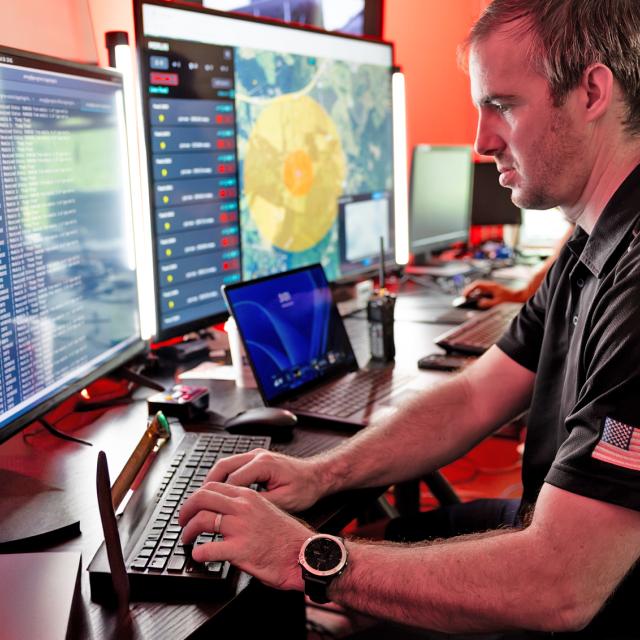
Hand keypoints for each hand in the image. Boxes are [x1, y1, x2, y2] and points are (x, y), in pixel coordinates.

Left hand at [178, 481, 311, 590]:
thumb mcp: (265, 510)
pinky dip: (199, 554)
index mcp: (248, 496)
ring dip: (188, 531)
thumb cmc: (286, 536)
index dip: (197, 496)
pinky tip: (199, 557)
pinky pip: (209, 550)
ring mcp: (241, 527)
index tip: (192, 507)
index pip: (213, 487)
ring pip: (202, 520)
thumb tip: (224, 513)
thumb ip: (245, 508)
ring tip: (187, 539)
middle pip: (202, 498)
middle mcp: (243, 507)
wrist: (303, 553)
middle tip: (182, 522)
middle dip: (186, 510)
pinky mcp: (240, 549)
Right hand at [205, 449, 325, 511]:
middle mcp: (256, 456)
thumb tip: (239, 517)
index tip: (206, 514)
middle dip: (206, 487)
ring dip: (212, 481)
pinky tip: (217, 494)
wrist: (317, 475)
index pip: (231, 482)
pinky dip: (222, 478)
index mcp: (263, 464)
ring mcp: (255, 455)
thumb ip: (261, 506)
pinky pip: (232, 466)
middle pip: (222, 467)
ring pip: (224, 464)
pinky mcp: (255, 459)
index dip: (217, 500)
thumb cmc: (305, 488)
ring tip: (201, 501)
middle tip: (195, 506)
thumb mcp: (284, 502)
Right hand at [462, 280, 526, 307]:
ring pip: (479, 289)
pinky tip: (477, 301)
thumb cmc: (511, 299)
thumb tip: (479, 303)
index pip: (477, 285)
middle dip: (469, 291)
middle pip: (476, 286)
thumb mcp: (498, 302)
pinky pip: (483, 292)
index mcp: (491, 287)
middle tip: (464, 297)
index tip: (464, 295)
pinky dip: (478, 295)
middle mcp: (491, 286)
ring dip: (473, 293)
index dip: (469, 289)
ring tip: (468, 300)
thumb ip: (488, 303)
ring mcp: (492, 289)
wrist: (519, 297)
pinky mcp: (494, 292)